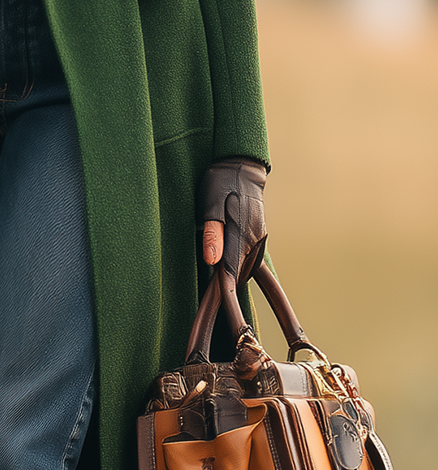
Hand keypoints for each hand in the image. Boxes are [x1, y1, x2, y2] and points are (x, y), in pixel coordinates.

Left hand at [198, 157, 266, 283]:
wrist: (241, 166)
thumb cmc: (220, 183)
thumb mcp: (209, 205)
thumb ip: (212, 234)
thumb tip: (212, 261)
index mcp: (241, 233)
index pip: (231, 269)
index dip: (223, 288)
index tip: (217, 302)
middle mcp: (255, 238)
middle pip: (240, 272)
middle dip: (227, 283)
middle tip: (209, 294)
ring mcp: (260, 237)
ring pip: (247, 267)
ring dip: (233, 274)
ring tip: (217, 282)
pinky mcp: (260, 235)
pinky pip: (251, 258)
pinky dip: (240, 265)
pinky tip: (229, 265)